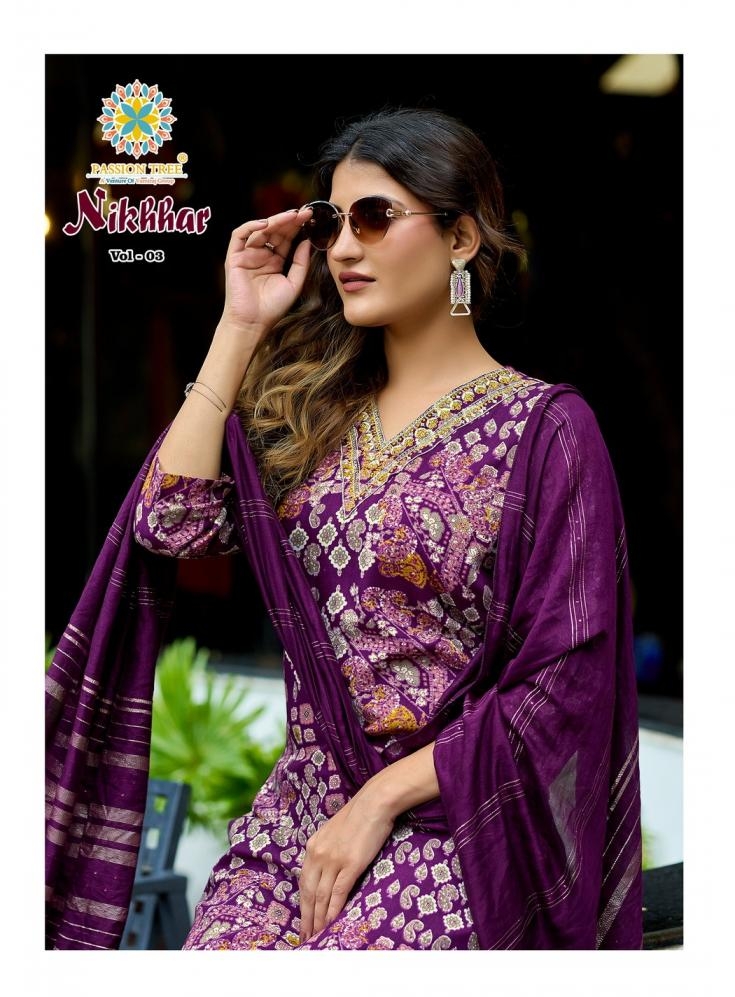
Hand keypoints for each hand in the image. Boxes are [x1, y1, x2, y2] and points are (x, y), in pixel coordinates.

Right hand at [219, 206, 312, 340]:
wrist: (253, 323)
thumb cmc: (272, 307)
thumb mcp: (294, 283)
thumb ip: (301, 262)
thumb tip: (308, 241)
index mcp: (275, 260)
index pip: (286, 238)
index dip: (298, 227)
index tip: (311, 218)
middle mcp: (261, 255)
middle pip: (275, 231)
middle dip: (289, 220)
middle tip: (304, 213)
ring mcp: (247, 254)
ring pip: (260, 230)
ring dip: (275, 221)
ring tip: (291, 216)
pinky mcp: (234, 256)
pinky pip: (240, 235)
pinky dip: (251, 226)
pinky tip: (266, 223)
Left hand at [298, 782, 393, 943]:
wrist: (374, 802)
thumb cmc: (360, 815)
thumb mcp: (335, 831)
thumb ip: (329, 849)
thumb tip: (330, 869)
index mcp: (313, 846)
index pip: (304, 881)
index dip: (303, 904)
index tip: (303, 920)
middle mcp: (318, 854)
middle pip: (308, 893)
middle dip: (306, 918)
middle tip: (305, 937)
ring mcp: (333, 859)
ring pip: (321, 897)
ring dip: (318, 920)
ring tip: (316, 937)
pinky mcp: (350, 864)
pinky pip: (338, 893)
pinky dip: (332, 911)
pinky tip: (330, 924)